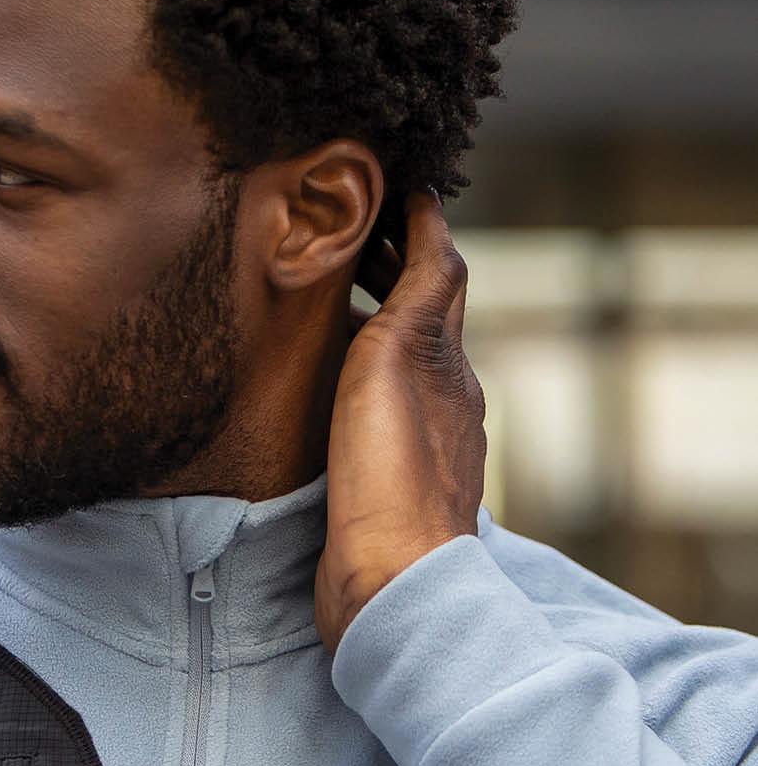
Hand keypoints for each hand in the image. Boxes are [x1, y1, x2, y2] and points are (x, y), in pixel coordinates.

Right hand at [314, 189, 487, 655]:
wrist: (388, 578)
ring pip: (393, 363)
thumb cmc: (391, 471)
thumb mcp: (404, 357)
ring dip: (363, 322)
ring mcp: (417, 446)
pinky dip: (348, 375)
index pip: (440, 273)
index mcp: (449, 366)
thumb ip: (420, 290)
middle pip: (418, 316)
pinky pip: (370, 408)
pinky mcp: (384, 486)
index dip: (415, 226)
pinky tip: (316, 385)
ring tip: (316, 300)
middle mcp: (444, 401)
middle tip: (335, 234)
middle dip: (386, 269)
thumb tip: (432, 220)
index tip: (384, 187)